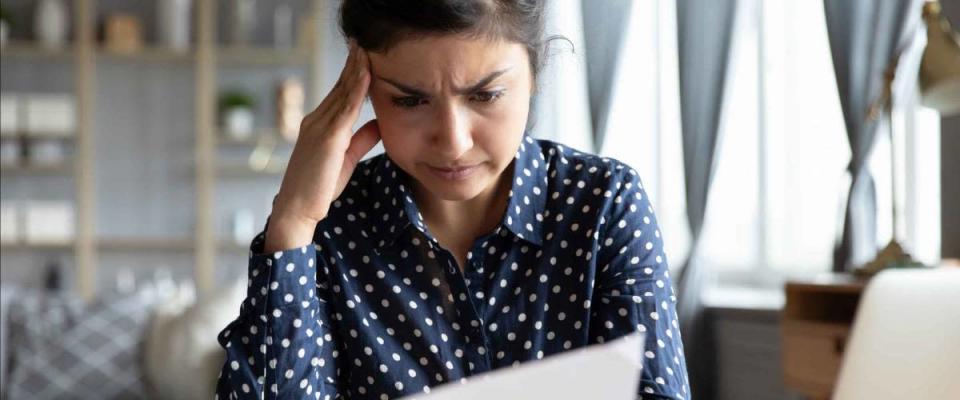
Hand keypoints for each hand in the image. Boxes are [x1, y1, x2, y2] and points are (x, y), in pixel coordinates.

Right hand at [266, 41, 380, 250]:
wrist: (298, 209)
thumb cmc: (319, 188)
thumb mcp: (345, 159)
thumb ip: (360, 140)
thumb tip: (378, 124)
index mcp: (318, 125)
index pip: (339, 94)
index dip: (351, 75)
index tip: (363, 57)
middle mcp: (315, 121)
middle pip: (339, 87)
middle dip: (352, 64)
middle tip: (364, 43)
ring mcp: (319, 127)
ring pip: (342, 92)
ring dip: (355, 69)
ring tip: (366, 50)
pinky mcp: (327, 138)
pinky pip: (345, 108)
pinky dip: (356, 88)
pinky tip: (366, 73)